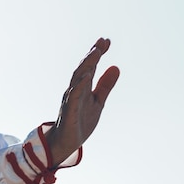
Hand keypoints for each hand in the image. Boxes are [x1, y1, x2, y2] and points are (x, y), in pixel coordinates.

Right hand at [45, 38, 119, 165]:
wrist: (67, 143)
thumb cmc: (80, 121)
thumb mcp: (98, 102)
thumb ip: (105, 85)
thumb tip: (116, 67)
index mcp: (83, 87)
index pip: (90, 66)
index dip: (98, 53)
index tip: (107, 41)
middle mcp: (75, 90)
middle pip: (83, 68)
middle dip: (92, 55)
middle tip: (102, 41)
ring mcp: (71, 99)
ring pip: (77, 79)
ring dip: (86, 65)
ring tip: (95, 53)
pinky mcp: (69, 111)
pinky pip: (73, 96)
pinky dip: (79, 85)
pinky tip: (86, 77)